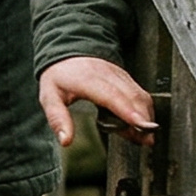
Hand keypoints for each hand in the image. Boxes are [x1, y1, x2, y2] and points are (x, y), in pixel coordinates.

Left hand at [40, 55, 156, 148]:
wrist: (67, 54)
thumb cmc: (58, 77)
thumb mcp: (49, 98)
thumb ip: (57, 119)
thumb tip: (66, 141)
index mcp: (87, 79)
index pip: (111, 95)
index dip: (128, 111)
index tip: (140, 125)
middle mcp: (107, 75)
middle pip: (132, 97)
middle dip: (142, 119)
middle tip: (146, 141)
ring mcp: (119, 75)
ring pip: (140, 95)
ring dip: (146, 116)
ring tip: (144, 138)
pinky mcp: (126, 77)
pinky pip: (140, 94)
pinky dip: (144, 110)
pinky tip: (139, 125)